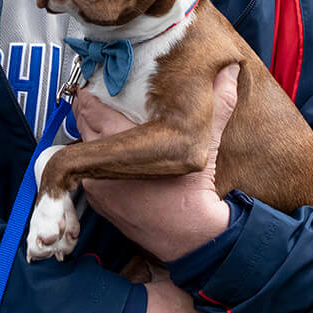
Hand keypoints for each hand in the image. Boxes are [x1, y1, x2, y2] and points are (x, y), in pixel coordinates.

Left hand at [77, 64, 239, 260]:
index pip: (91, 109)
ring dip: (89, 137)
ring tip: (101, 126)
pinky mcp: (97, 201)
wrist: (191, 240)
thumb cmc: (195, 195)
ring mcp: (97, 185)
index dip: (90, 96)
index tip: (92, 87)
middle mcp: (103, 165)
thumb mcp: (205, 146)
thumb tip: (229, 72)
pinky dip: (94, 161)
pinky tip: (108, 156)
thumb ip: (217, 104)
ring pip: (83, 149)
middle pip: (82, 127)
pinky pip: (87, 172)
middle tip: (95, 102)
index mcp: (123, 146)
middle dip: (87, 113)